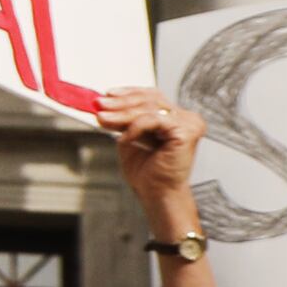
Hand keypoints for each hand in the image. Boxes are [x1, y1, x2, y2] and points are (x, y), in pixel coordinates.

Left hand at [96, 86, 205, 232]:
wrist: (157, 193)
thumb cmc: (147, 171)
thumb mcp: (129, 138)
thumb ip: (121, 120)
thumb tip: (102, 106)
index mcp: (176, 118)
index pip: (152, 95)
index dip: (128, 93)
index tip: (106, 94)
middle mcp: (186, 118)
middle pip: (150, 99)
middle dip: (120, 102)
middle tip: (98, 105)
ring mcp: (189, 123)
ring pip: (149, 108)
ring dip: (121, 113)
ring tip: (102, 118)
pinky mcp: (187, 131)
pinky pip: (153, 120)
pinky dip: (135, 127)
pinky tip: (125, 137)